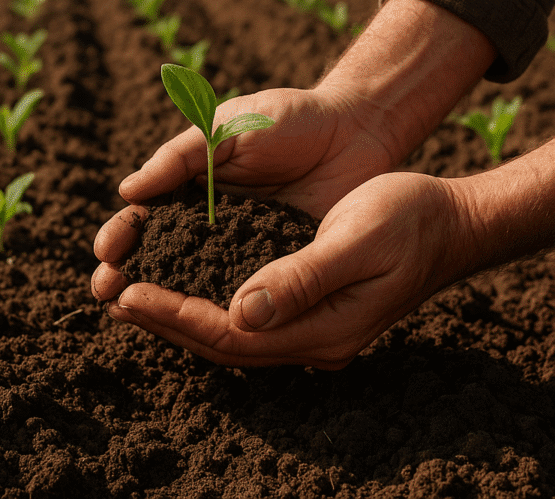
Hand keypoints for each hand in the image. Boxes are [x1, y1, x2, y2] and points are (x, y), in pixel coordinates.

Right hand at [92, 86, 393, 306]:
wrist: (356, 128)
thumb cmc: (288, 118)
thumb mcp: (228, 127)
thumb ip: (180, 157)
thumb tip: (128, 192)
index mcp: (193, 184)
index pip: (147, 215)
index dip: (122, 235)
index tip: (106, 254)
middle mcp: (211, 221)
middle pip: (161, 254)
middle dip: (130, 273)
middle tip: (107, 294)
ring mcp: (244, 246)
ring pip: (197, 279)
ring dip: (165, 298)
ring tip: (135, 314)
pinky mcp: (279, 264)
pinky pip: (246, 290)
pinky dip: (222, 308)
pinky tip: (200, 326)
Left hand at [98, 172, 470, 367]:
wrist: (447, 221)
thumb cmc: (407, 220)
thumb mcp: (357, 240)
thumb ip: (302, 278)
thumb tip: (241, 311)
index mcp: (324, 327)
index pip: (232, 334)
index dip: (177, 315)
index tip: (130, 294)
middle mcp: (312, 336)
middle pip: (223, 341)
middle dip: (165, 320)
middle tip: (114, 297)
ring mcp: (311, 325)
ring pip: (230, 332)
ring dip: (179, 314)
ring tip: (132, 295)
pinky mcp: (307, 304)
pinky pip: (244, 314)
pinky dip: (205, 301)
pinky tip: (182, 285)